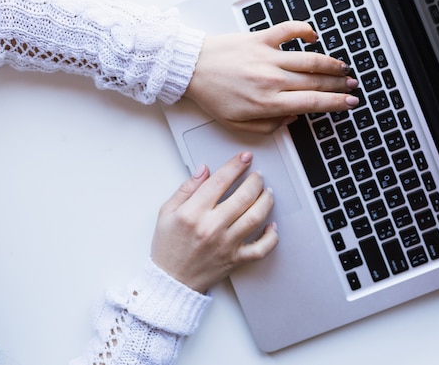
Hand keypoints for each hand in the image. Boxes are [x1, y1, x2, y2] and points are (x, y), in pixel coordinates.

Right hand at [151, 152, 277, 293]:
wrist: (171, 281)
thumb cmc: (168, 247)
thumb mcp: (166, 212)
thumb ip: (186, 189)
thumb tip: (204, 169)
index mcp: (193, 213)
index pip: (220, 181)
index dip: (236, 165)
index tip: (245, 157)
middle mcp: (212, 227)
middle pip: (243, 197)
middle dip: (255, 181)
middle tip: (258, 175)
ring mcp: (226, 244)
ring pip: (255, 217)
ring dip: (266, 201)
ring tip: (267, 193)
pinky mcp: (235, 259)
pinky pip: (261, 248)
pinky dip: (271, 237)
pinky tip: (272, 226)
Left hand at [184, 21, 359, 132]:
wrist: (190, 69)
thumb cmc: (212, 96)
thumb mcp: (237, 125)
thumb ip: (267, 127)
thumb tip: (291, 118)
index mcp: (267, 102)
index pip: (312, 103)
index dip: (336, 103)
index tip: (349, 102)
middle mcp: (271, 79)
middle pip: (315, 82)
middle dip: (339, 84)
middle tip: (352, 85)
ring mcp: (267, 56)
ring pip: (309, 59)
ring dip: (330, 63)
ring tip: (343, 67)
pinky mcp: (260, 38)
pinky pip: (288, 30)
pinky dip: (304, 30)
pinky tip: (314, 36)